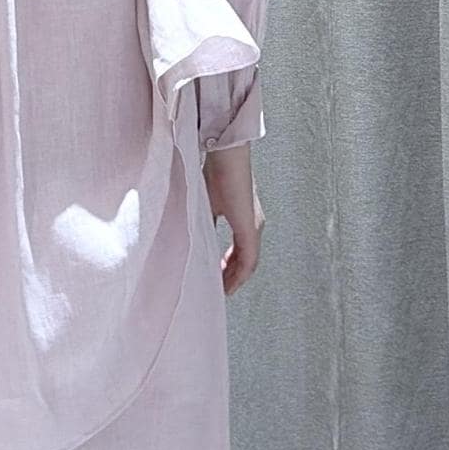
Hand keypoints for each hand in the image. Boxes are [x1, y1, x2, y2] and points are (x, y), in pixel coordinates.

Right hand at [202, 141, 263, 294]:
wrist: (226, 157)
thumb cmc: (215, 173)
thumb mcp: (206, 204)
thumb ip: (205, 223)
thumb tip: (194, 239)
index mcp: (244, 219)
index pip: (239, 250)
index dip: (227, 267)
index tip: (215, 276)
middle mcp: (254, 225)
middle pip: (245, 261)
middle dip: (231, 277)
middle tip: (218, 291)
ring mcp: (254, 228)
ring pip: (248, 264)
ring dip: (235, 279)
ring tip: (222, 292)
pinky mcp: (251, 229)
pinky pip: (248, 261)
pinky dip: (239, 276)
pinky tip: (228, 286)